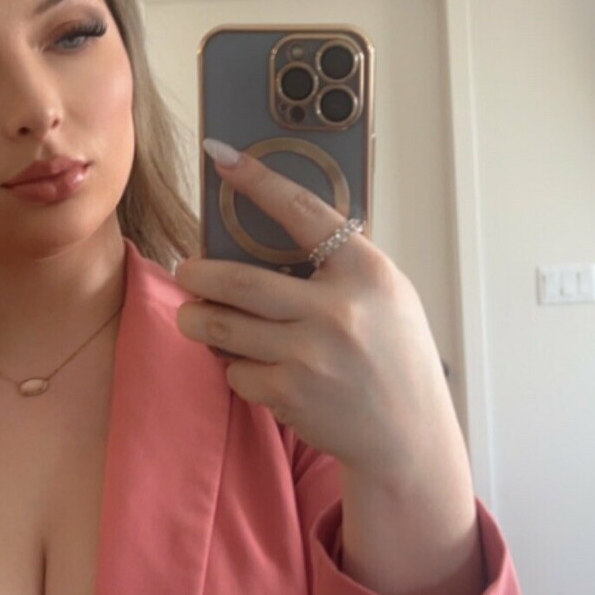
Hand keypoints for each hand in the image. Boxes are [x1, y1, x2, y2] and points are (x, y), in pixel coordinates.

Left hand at [174, 144, 452, 484]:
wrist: (409, 437)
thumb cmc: (396, 359)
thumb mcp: (387, 296)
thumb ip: (339, 267)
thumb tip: (268, 236)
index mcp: (367, 273)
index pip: (302, 212)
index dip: (258, 181)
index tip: (223, 157)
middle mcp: (337, 310)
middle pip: (238, 280)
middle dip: (197, 275)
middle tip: (185, 271)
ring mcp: (310, 355)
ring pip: (224, 328)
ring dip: (198, 320)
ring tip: (195, 317)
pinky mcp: (290, 393)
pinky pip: (237, 371)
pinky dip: (236, 367)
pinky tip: (254, 368)